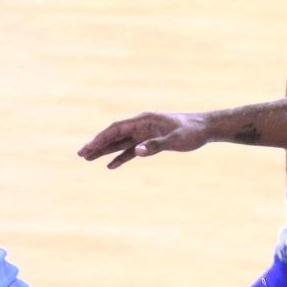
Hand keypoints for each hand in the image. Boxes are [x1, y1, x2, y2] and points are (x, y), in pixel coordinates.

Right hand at [77, 111, 211, 168]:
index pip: (116, 128)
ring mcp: (144, 134)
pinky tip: (111, 166)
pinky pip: (130, 150)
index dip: (101, 137)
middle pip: (113, 135)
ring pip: (119, 143)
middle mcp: (140, 126)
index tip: (89, 146)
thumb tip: (137, 151)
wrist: (205, 128)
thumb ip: (156, 145)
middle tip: (80, 154)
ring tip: (88, 158)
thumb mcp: (175, 140)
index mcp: (143, 120)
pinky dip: (120, 157)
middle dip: (97, 144)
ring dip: (104, 151)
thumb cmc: (191, 132)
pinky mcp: (149, 142)